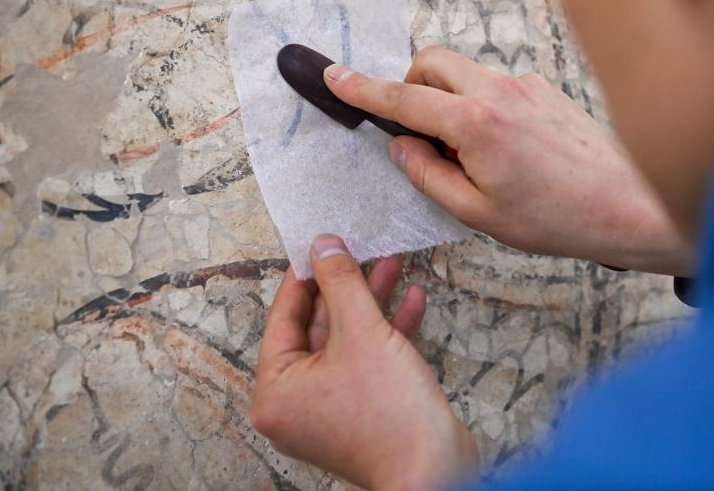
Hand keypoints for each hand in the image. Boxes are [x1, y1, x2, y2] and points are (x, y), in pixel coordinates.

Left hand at [250, 235, 479, 490]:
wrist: (436, 471)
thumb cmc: (390, 417)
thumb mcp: (362, 332)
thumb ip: (341, 283)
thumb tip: (324, 245)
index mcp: (276, 390)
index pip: (283, 316)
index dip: (306, 275)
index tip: (323, 244)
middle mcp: (296, 404)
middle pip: (318, 326)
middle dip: (348, 286)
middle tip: (363, 250)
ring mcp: (330, 409)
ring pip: (348, 340)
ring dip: (373, 302)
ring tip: (394, 264)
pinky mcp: (363, 411)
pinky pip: (368, 361)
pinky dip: (389, 332)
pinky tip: (413, 301)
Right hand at [324, 47, 690, 274]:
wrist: (628, 204)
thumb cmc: (557, 218)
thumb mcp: (478, 213)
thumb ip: (429, 175)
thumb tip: (402, 148)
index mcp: (476, 123)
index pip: (404, 97)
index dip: (363, 87)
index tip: (335, 76)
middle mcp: (500, 91)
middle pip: (434, 62)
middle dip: (413, 85)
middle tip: (419, 131)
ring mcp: (527, 85)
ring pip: (467, 73)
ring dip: (451, 100)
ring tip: (472, 155)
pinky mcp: (546, 89)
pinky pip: (498, 86)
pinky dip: (484, 106)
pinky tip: (508, 151)